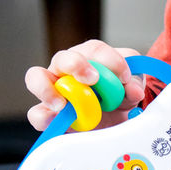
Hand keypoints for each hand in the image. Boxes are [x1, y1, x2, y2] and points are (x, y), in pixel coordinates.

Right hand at [23, 39, 144, 130]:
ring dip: (47, 89)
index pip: (95, 49)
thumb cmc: (120, 93)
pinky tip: (57, 120)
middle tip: (92, 79)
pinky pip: (36, 113)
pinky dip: (44, 116)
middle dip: (76, 65)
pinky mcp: (48, 113)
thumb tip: (133, 91)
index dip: (110, 61)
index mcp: (90, 56)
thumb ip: (134, 82)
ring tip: (62, 104)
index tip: (124, 77)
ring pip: (36, 77)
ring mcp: (53, 89)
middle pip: (63, 58)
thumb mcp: (132, 85)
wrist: (115, 118)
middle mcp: (67, 69)